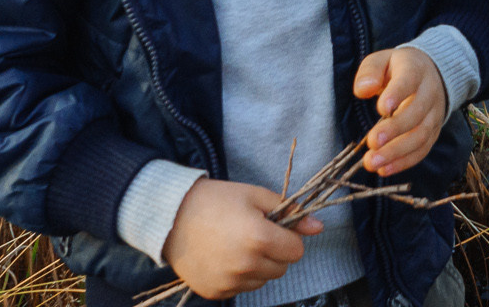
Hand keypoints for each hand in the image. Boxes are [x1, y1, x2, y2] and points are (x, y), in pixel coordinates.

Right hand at [164, 178, 320, 299]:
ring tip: (237, 245)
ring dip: (258, 266)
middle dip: (275, 252)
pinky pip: (242, 288)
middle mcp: (246, 265)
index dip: (289, 237)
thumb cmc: (215, 200)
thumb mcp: (254, 195)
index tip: (275, 228)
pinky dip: (239, 276)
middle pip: (282, 268)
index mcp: (259, 238)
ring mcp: (230, 282)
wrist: (170, 217)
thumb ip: (289, 211)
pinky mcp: (215, 293)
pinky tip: (224, 257)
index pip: (296, 251)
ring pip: (263, 280)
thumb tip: (318, 227)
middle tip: (254, 234)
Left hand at [355, 46, 446, 175]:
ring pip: (421, 136)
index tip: (381, 108)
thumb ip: (370, 71)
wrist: (431, 74)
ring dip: (397, 152)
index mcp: (415, 70)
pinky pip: (422, 150)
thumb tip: (362, 90)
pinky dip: (404, 162)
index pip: (409, 81)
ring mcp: (434, 115)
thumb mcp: (382, 60)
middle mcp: (429, 93)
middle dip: (394, 130)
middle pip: (417, 113)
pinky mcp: (433, 132)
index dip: (397, 94)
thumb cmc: (398, 68)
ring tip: (373, 162)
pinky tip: (384, 169)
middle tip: (372, 143)